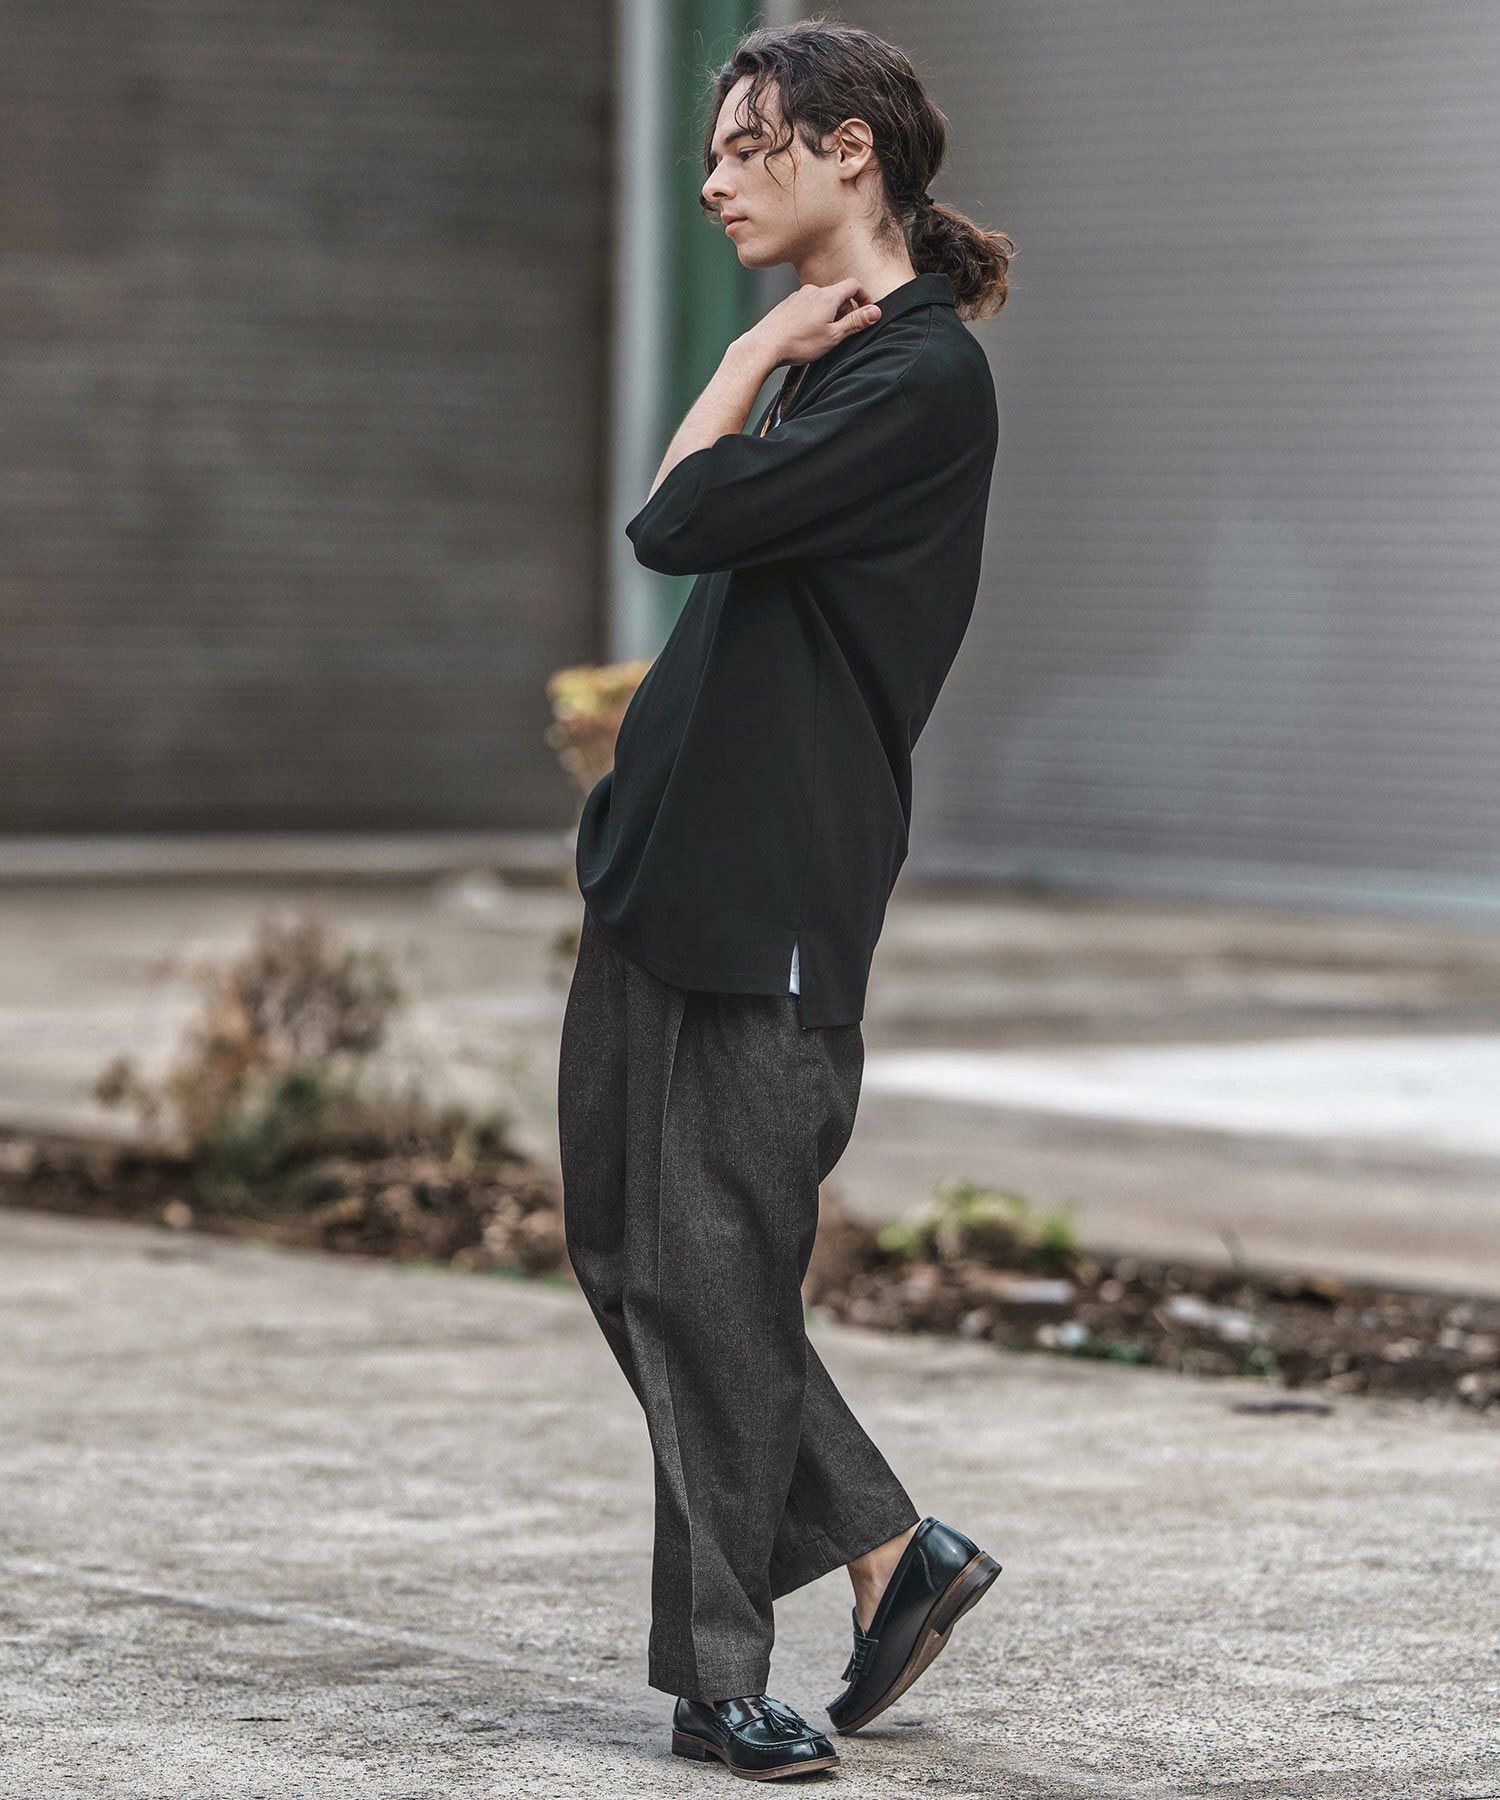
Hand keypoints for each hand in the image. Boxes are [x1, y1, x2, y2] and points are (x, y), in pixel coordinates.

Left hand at [739, 279, 882, 370]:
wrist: (764, 346)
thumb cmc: (798, 343)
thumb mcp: (833, 336)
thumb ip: (855, 322)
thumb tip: (875, 312)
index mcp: (827, 296)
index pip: (854, 285)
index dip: (864, 297)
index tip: (866, 312)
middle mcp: (812, 291)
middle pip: (837, 293)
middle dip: (846, 309)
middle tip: (844, 330)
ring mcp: (797, 296)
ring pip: (821, 300)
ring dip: (828, 313)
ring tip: (823, 335)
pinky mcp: (786, 305)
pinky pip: (806, 306)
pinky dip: (813, 315)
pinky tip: (806, 334)